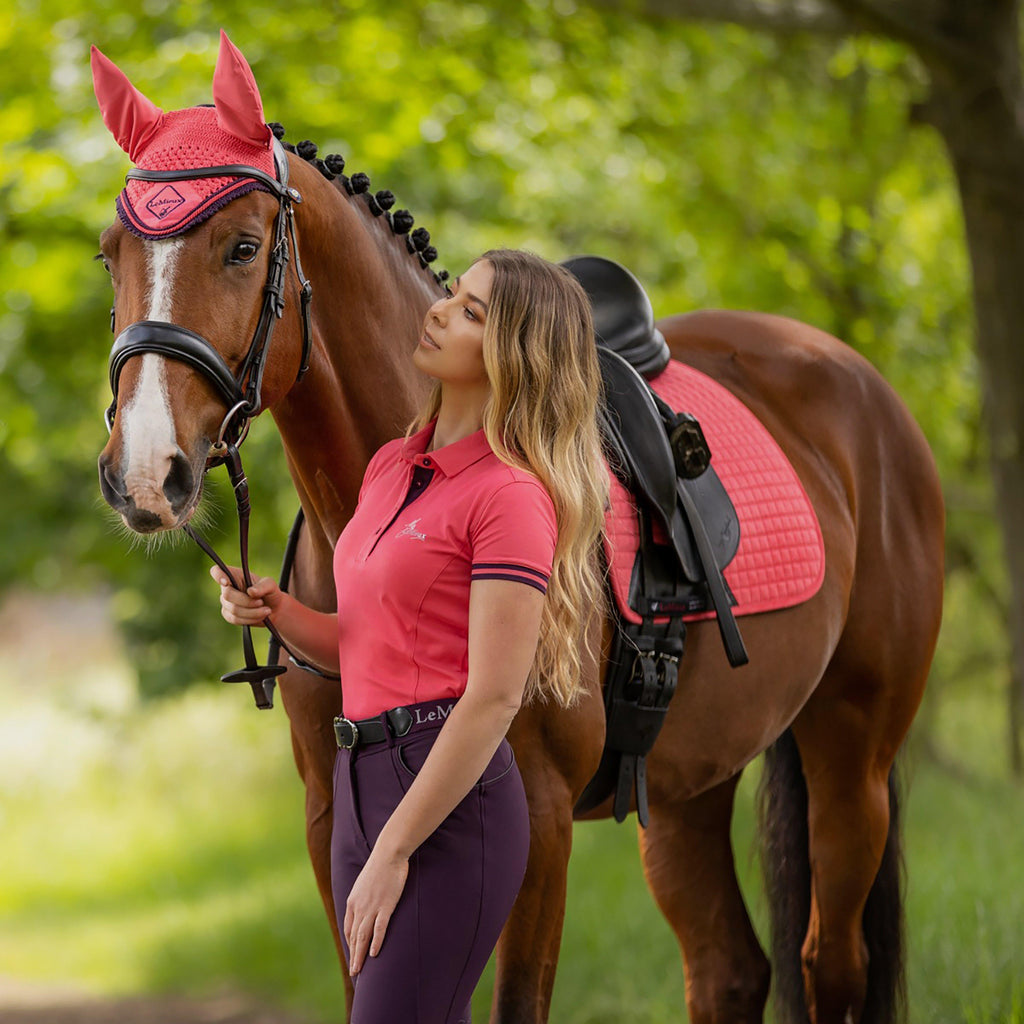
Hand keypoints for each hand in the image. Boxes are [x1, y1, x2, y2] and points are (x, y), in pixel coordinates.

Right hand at [209, 565, 281, 626]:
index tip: (226, 582)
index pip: (217, 571)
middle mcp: (227, 587)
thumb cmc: (270, 592)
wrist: (274, 609)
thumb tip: (250, 592)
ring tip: (266, 610)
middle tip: (261, 602)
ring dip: (252, 612)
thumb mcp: (271, 585)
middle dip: (247, 601)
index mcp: (235, 575)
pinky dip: (250, 619)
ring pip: (234, 610)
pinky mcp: (229, 615)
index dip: (218, 575)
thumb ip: (263, 586)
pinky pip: (235, 619)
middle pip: (227, 595)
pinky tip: (260, 616)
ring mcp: (226, 602)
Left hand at [344, 846, 408, 975]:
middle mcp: (359, 907)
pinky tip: (375, 954)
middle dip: (353, 955)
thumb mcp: (365, 883)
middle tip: (354, 971)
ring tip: (359, 970)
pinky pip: (379, 928)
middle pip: (354, 936)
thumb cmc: (380, 867)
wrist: (389, 853)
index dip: (350, 944)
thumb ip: (363, 897)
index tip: (353, 954)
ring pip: (363, 937)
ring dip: (360, 955)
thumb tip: (364, 905)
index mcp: (353, 901)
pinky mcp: (386, 906)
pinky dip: (376, 942)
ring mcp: (372, 907)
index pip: (348, 928)